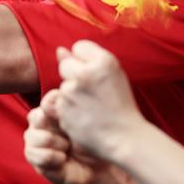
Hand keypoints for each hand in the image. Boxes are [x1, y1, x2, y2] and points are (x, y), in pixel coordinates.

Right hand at [25, 90, 106, 183]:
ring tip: (68, 147)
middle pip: (36, 116)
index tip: (69, 117)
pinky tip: (63, 159)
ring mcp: (34, 140)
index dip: (56, 107)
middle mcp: (40, 123)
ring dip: (56, 143)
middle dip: (54, 126)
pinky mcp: (34, 158)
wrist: (97, 169)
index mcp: (52, 110)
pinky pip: (36, 154)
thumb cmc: (93, 143)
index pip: (47, 101)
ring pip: (33, 136)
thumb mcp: (87, 123)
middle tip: (70, 134)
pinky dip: (53, 157)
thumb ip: (73, 108)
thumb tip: (61, 96)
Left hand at [54, 40, 147, 163]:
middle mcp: (85, 74)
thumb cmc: (120, 104)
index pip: (79, 46)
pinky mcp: (63, 111)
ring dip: (71, 94)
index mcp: (103, 61)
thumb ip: (86, 59)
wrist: (124, 137)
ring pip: (62, 86)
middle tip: (92, 91)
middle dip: (74, 75)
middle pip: (65, 64)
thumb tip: (59, 50)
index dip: (86, 60)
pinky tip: (84, 117)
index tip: (97, 74)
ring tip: (91, 107)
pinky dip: (68, 110)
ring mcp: (71, 93)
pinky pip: (59, 104)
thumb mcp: (113, 75)